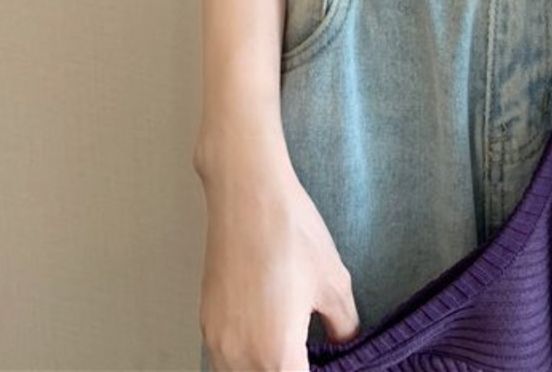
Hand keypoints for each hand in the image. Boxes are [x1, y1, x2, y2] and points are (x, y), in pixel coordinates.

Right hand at [199, 154, 359, 370]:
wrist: (247, 196)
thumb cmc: (293, 235)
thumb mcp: (334, 282)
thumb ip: (343, 328)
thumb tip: (345, 346)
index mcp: (277, 356)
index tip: (328, 363)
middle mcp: (240, 358)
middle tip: (313, 355)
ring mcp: (217, 343)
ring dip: (267, 370)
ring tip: (293, 349)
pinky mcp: (207, 325)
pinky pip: (226, 362)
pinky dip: (246, 361)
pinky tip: (267, 337)